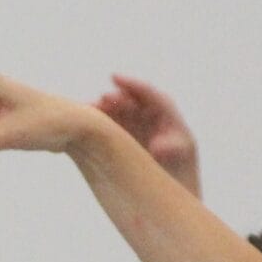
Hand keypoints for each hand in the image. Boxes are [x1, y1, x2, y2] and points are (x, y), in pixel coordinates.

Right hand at [92, 76, 200, 190]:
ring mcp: (128, 124)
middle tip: (99, 102)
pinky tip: (78, 128)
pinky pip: (103, 127)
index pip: (146, 92)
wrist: (172, 183)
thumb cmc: (182, 166)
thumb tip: (157, 148)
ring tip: (85, 115)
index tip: (114, 78)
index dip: (130, 84)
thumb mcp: (181, 155)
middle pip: (125, 100)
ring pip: (111, 113)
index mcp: (163, 110)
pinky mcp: (116, 137)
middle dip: (112, 99)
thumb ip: (172, 148)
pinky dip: (93, 126)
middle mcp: (144, 112)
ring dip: (98, 112)